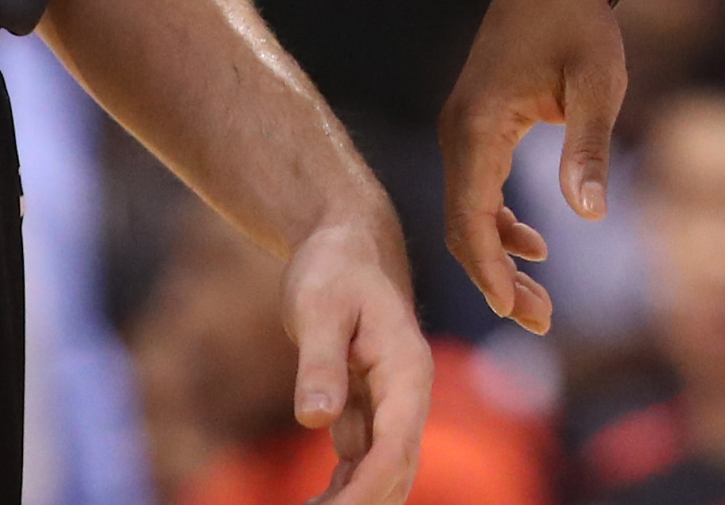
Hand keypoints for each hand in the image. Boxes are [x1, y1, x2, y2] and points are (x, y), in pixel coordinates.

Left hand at [283, 217, 432, 504]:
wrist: (345, 245)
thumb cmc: (333, 268)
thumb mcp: (319, 306)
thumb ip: (320, 362)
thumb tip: (316, 421)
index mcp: (406, 368)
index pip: (395, 444)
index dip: (367, 488)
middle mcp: (408, 394)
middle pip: (396, 470)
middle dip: (362, 504)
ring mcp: (391, 406)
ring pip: (381, 473)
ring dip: (352, 502)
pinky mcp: (368, 410)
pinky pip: (360, 462)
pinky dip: (342, 489)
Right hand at [438, 0, 626, 332]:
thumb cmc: (581, 25)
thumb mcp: (597, 85)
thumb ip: (589, 148)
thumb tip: (591, 215)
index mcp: (478, 125)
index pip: (470, 216)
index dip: (490, 269)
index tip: (515, 312)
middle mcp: (458, 130)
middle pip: (462, 224)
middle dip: (496, 278)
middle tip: (540, 324)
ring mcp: (461, 128)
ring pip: (466, 211)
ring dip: (498, 257)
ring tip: (540, 301)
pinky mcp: (474, 126)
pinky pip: (474, 190)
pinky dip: (498, 224)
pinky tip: (535, 245)